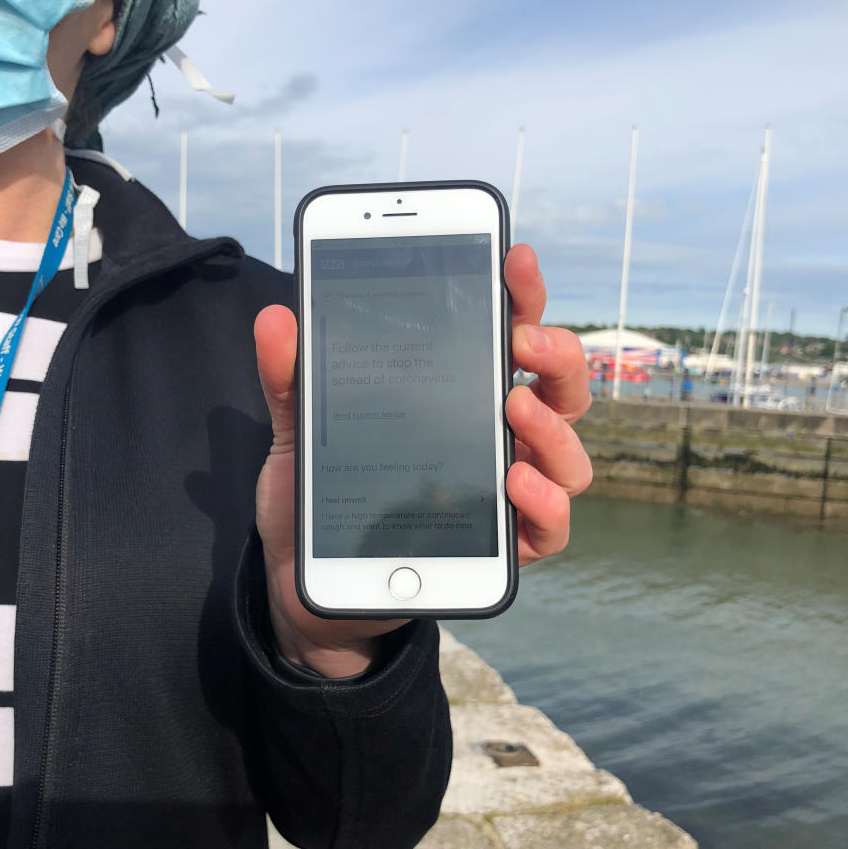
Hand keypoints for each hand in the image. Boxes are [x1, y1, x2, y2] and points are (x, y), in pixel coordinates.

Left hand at [252, 243, 592, 676]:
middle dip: (556, 353)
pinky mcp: (500, 551)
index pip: (508, 335)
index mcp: (459, 397)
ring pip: (570, 456)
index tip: (514, 257)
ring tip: (516, 406)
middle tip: (522, 341)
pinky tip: (515, 481)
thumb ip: (290, 379)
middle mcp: (497, 441)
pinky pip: (551, 527)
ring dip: (553, 426)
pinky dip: (545, 501)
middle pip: (559, 388)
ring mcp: (505, 496)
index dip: (520, 293)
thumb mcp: (299, 435)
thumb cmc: (323, 502)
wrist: (312, 591)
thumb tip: (277, 317)